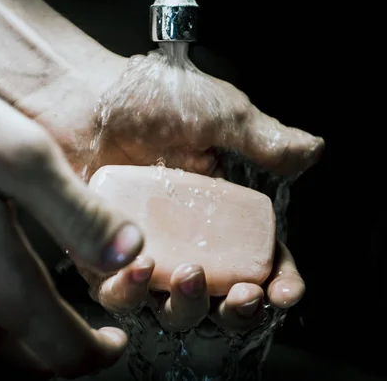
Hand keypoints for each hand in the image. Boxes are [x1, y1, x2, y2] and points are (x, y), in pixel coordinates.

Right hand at [0, 32, 146, 377]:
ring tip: (43, 296)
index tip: (115, 340)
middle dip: (66, 346)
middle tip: (86, 315)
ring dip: (26, 332)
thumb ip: (79, 214)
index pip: (65, 354)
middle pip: (29, 359)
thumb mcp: (20, 155)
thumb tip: (130, 254)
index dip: (99, 353)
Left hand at [15, 46, 316, 333]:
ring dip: (185, 307)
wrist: (87, 92)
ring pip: (166, 304)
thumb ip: (263, 140)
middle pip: (216, 296)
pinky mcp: (98, 247)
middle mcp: (181, 236)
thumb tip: (312, 151)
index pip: (255, 259)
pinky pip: (113, 288)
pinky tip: (138, 270)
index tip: (283, 291)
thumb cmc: (151, 98)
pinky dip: (128, 291)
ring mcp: (139, 245)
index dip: (276, 281)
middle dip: (235, 309)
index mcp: (217, 212)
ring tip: (189, 279)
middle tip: (241, 296)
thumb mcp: (218, 115)